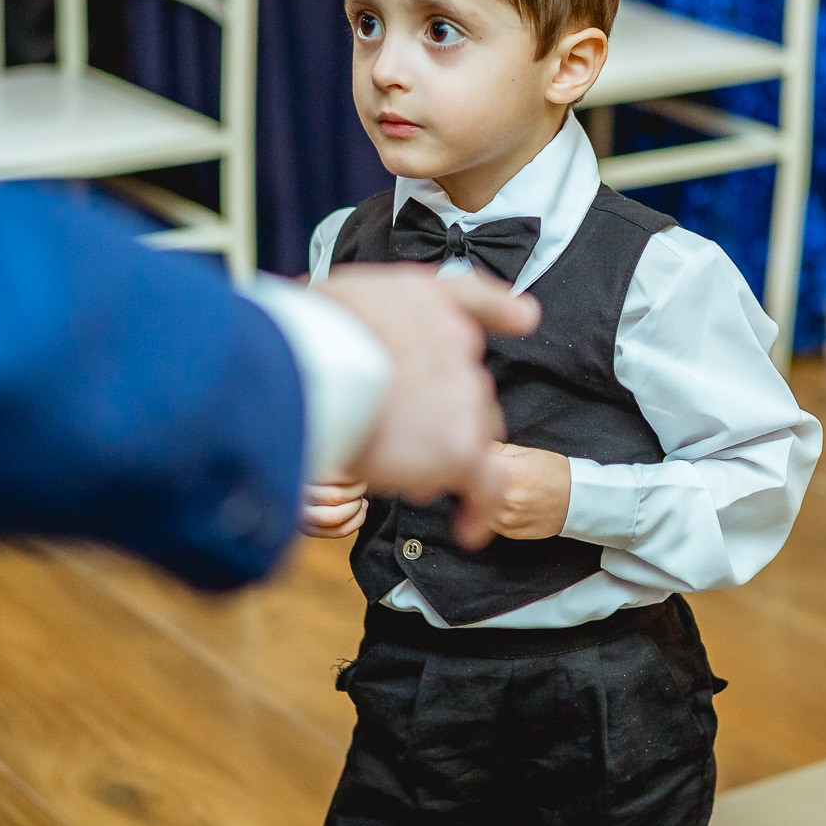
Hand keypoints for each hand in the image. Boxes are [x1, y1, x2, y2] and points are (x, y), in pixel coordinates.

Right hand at [311, 265, 538, 548]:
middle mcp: (457, 341)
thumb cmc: (304, 335)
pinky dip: (481, 508)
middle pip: (469, 385)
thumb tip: (349, 342)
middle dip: (443, 414)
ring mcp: (465, 395)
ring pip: (472, 433)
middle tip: (402, 438)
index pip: (473, 299)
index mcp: (425, 297)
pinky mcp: (462, 447)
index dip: (501, 310)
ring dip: (445, 455)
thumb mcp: (335, 302)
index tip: (521, 318)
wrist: (311, 367)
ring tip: (406, 477)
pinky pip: (486, 485)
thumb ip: (364, 321)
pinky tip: (470, 527)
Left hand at [475, 442, 570, 541]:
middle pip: (470, 489)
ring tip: (500, 491)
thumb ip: (496, 451)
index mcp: (507, 472)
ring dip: (480, 500)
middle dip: (474, 482)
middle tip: (483, 476)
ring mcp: (506, 518)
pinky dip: (492, 514)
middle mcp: (504, 498)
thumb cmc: (554, 472)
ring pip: (476, 508)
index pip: (471, 466)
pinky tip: (506, 505)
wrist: (577, 499)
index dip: (471, 463)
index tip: (473, 462)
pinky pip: (489, 522)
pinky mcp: (510, 532)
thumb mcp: (526, 452)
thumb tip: (475, 451)